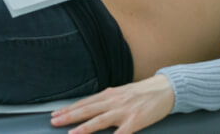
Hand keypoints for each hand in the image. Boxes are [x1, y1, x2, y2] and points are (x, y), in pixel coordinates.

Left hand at [50, 75, 174, 133]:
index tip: (55, 113)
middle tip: (54, 121)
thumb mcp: (121, 93)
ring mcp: (124, 112)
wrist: (165, 89)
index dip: (69, 109)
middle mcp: (114, 101)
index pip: (85, 102)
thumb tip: (90, 107)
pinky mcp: (135, 121)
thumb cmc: (142, 92)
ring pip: (100, 120)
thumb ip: (106, 100)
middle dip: (69, 116)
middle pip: (87, 109)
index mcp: (109, 94)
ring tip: (71, 133)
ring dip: (84, 127)